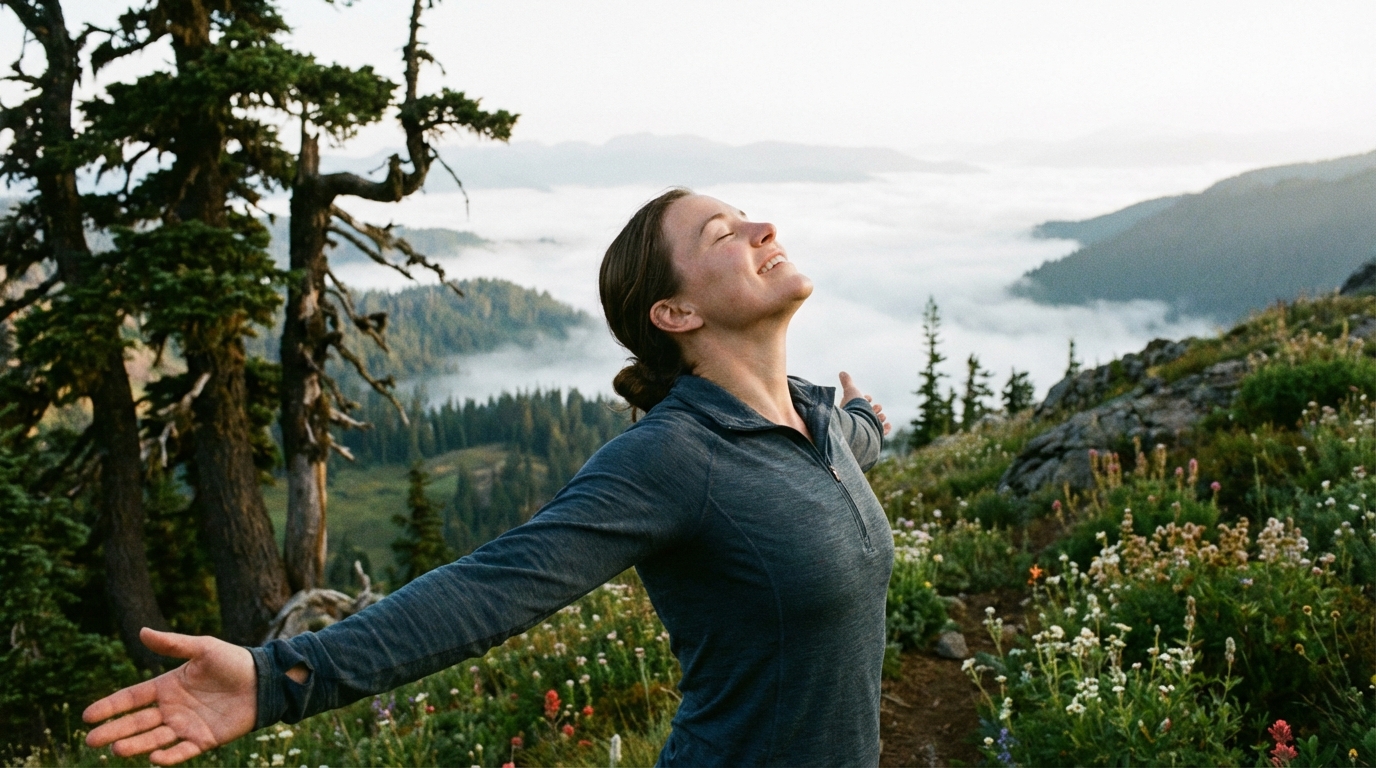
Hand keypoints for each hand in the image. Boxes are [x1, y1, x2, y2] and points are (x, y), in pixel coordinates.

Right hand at [84, 627, 257, 764]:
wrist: (265, 680)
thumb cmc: (233, 661)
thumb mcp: (203, 648)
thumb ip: (173, 644)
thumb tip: (142, 631)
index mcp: (167, 686)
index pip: (131, 698)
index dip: (110, 707)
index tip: (87, 716)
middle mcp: (172, 708)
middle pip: (137, 722)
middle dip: (113, 731)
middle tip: (91, 741)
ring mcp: (186, 726)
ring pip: (154, 739)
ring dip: (135, 745)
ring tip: (116, 750)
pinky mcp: (204, 740)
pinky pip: (183, 751)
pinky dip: (169, 756)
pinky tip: (154, 758)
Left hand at [839, 371, 890, 435]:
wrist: (858, 425)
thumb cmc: (853, 408)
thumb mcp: (851, 391)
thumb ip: (847, 382)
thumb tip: (842, 373)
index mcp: (850, 411)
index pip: (858, 405)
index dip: (864, 399)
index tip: (868, 398)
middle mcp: (857, 421)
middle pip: (868, 413)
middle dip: (874, 408)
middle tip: (877, 407)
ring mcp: (864, 429)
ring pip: (875, 423)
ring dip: (881, 417)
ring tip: (882, 416)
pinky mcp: (872, 436)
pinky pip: (880, 433)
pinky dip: (885, 428)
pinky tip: (888, 424)